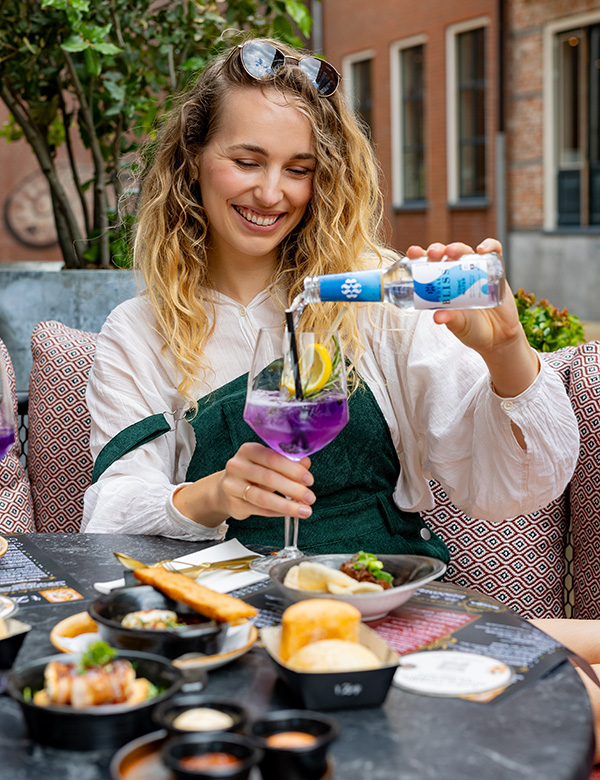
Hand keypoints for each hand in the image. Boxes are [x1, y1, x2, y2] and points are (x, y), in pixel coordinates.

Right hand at [217, 442, 314, 520]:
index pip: (273, 458)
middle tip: (310, 498)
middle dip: (293, 489)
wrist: (227, 489)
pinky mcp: (233, 504)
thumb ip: (288, 463)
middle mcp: (237, 466)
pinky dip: (277, 512)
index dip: (293, 470)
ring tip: (304, 510)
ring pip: (263, 497)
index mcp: (248, 450)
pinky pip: (259, 510)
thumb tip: (306, 463)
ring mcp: (232, 485)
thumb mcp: (269, 465)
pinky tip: (289, 512)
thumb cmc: (253, 474)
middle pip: (269, 478)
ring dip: (287, 505)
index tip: (309, 480)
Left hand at [405, 238, 538, 397]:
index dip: (420, 257)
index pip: (429, 266)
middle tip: (433, 253)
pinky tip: (482, 249)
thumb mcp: (459, 325)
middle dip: (437, 250)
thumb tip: (437, 317)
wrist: (498, 336)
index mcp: (443, 286)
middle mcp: (457, 274)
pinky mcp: (495, 270)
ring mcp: (476, 270)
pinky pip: (494, 252)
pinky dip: (489, 246)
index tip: (412, 252)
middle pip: (445, 255)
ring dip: (457, 247)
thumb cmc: (473, 329)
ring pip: (465, 251)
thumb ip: (451, 320)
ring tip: (452, 252)